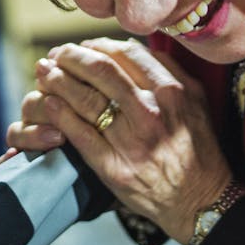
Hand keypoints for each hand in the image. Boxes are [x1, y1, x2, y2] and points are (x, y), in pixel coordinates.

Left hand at [18, 37, 235, 244]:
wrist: (199, 200)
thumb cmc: (197, 147)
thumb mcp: (195, 100)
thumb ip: (167, 69)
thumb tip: (129, 45)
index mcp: (171, 92)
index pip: (125, 54)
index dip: (98, 45)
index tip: (84, 46)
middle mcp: (151, 113)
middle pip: (101, 71)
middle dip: (72, 57)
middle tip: (57, 54)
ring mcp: (131, 141)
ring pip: (85, 99)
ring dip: (59, 81)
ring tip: (45, 72)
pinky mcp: (114, 167)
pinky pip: (80, 134)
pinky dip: (61, 114)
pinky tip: (51, 103)